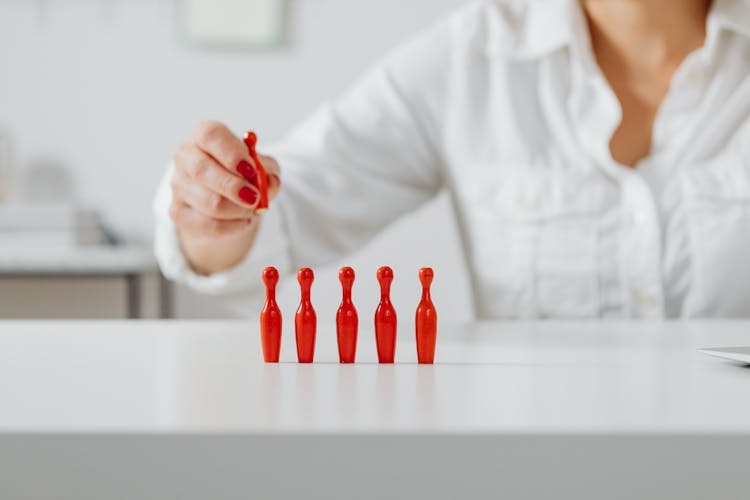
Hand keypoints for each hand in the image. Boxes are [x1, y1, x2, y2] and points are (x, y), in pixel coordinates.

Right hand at [169, 121, 280, 273]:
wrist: (226, 197)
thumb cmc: (243, 173)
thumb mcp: (262, 166)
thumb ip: (269, 171)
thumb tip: (272, 182)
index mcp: (204, 135)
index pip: (210, 135)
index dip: (231, 153)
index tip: (251, 169)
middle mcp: (185, 156)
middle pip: (201, 170)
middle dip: (233, 187)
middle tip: (255, 198)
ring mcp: (179, 185)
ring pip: (209, 203)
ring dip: (238, 210)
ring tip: (252, 209)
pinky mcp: (179, 212)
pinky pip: (208, 225)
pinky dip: (233, 227)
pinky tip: (243, 221)